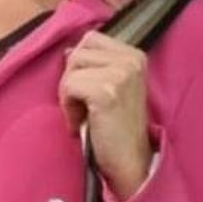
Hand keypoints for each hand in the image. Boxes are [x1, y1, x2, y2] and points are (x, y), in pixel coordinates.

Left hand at [58, 29, 153, 199]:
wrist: (130, 162)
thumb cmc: (116, 129)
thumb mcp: (112, 89)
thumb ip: (96, 67)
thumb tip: (68, 52)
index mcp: (134, 55)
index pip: (90, 39)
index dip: (79, 67)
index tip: (87, 94)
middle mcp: (131, 60)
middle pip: (78, 51)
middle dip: (72, 79)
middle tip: (81, 107)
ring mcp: (121, 74)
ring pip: (71, 68)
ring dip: (68, 95)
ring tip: (82, 116)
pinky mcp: (107, 92)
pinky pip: (69, 86)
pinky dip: (68, 108)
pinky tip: (80, 124)